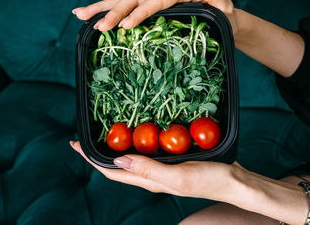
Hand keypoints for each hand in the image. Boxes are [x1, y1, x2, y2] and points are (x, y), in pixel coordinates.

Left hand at [69, 141, 240, 202]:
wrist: (234, 181)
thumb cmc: (210, 180)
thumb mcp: (178, 176)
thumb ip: (149, 169)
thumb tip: (117, 160)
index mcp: (149, 181)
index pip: (112, 171)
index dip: (91, 159)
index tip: (75, 143)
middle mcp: (152, 175)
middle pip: (118, 164)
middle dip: (100, 150)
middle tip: (89, 131)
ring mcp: (163, 167)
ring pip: (133, 155)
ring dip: (118, 143)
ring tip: (108, 127)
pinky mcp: (174, 159)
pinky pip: (149, 148)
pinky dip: (139, 138)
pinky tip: (142, 127)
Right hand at [72, 0, 237, 33]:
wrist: (225, 17)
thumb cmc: (225, 16)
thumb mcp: (226, 8)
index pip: (157, 0)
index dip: (140, 12)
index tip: (125, 26)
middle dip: (115, 10)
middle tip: (99, 27)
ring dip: (103, 7)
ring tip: (79, 15)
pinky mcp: (152, 3)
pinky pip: (129, 4)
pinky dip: (111, 8)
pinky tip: (93, 16)